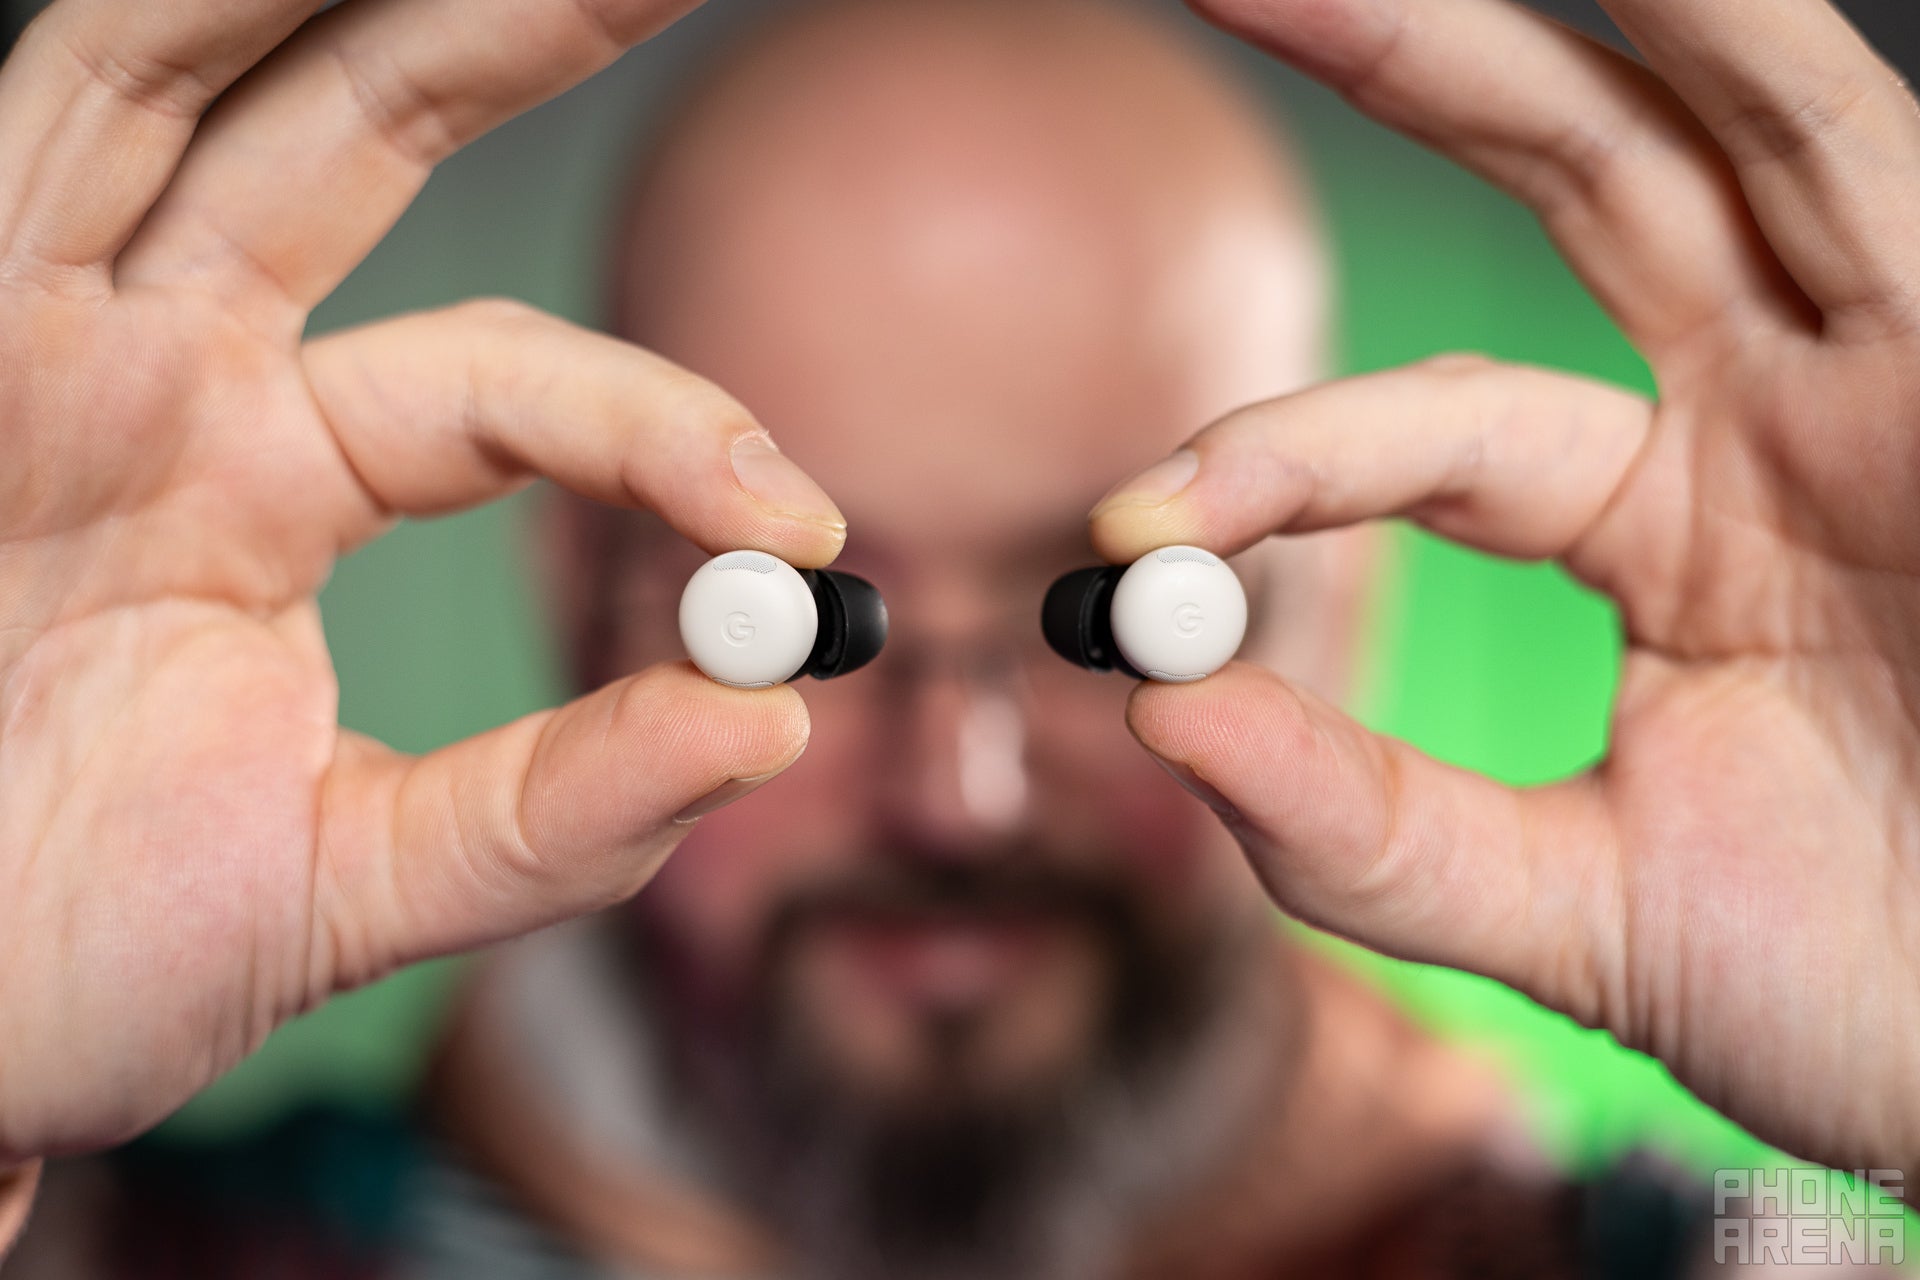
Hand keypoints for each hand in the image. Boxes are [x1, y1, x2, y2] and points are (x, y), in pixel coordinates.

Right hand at [0, 0, 846, 1169]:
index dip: (664, 429)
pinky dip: (174, 33)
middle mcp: (161, 371)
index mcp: (266, 474)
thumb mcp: (357, 879)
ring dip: (362, 3)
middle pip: (363, 141)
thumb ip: (558, 810)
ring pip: (206, 92)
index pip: (510, 383)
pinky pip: (67, 120)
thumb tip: (769, 728)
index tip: (798, 527)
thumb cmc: (84, 951)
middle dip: (519, 35)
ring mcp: (42, 340)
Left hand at [1094, 0, 1919, 1176]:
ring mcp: (1893, 369)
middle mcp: (1776, 409)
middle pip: (1574, 180)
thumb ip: (1372, 829)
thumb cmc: (1874, 991)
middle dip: (1405, 64)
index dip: (1275, 460)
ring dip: (1584, 17)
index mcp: (1673, 520)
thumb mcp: (1580, 912)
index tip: (1132, 525)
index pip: (1431, 430)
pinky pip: (1863, 165)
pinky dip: (1752, 63)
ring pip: (1728, 129)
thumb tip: (1162, 711)